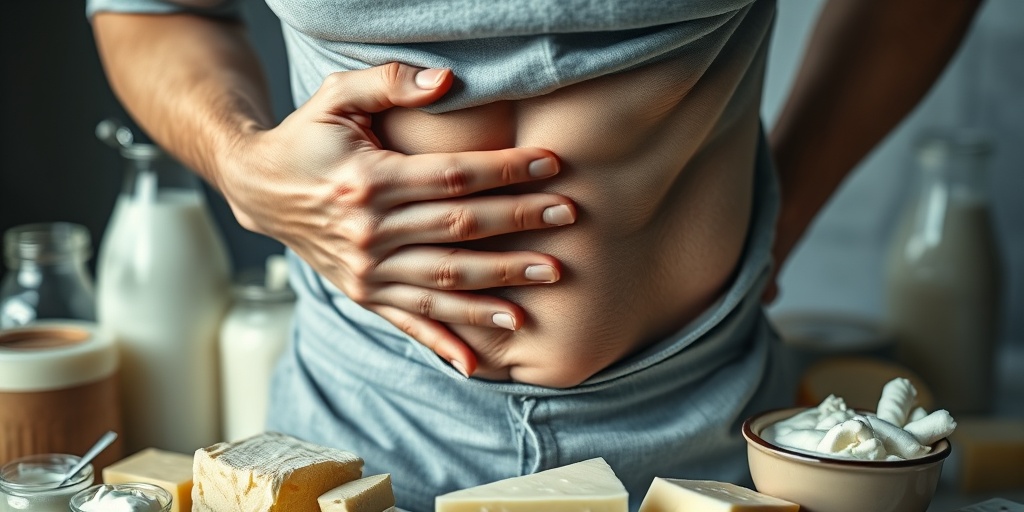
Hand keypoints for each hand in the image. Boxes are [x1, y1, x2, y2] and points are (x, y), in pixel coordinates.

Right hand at [217, 63, 575, 375]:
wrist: (258, 189)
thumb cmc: (306, 138)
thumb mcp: (335, 97)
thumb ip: (388, 82)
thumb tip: (448, 81)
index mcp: (367, 181)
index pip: (452, 177)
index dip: (505, 170)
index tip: (550, 165)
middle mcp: (368, 231)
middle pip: (459, 228)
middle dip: (519, 221)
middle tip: (569, 217)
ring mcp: (365, 270)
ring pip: (444, 279)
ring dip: (499, 281)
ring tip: (548, 278)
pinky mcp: (362, 293)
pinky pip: (408, 321)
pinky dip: (443, 341)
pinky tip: (478, 361)